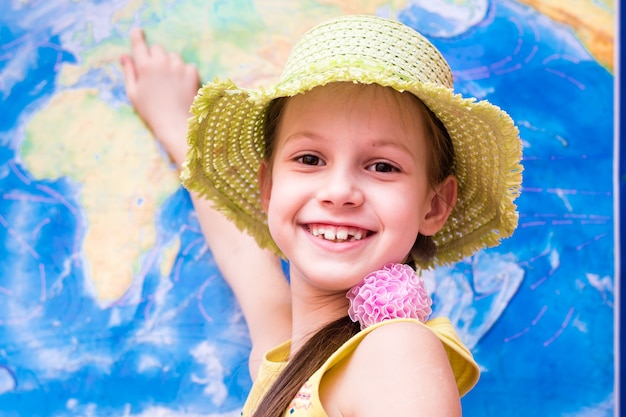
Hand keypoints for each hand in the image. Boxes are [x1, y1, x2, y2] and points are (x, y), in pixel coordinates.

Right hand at [120, 28, 199, 167]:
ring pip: (173, 57)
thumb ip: (129, 72)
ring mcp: (178, 66)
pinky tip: (181, 87)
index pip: (139, 44)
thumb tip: (124, 55)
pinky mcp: (192, 72)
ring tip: (170, 84)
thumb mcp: (133, 93)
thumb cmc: (151, 111)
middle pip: (157, 49)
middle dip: (156, 57)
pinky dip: (185, 73)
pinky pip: (187, 66)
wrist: (175, 124)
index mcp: (144, 67)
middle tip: (157, 74)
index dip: (137, 36)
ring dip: (171, 64)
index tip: (138, 32)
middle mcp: (161, 63)